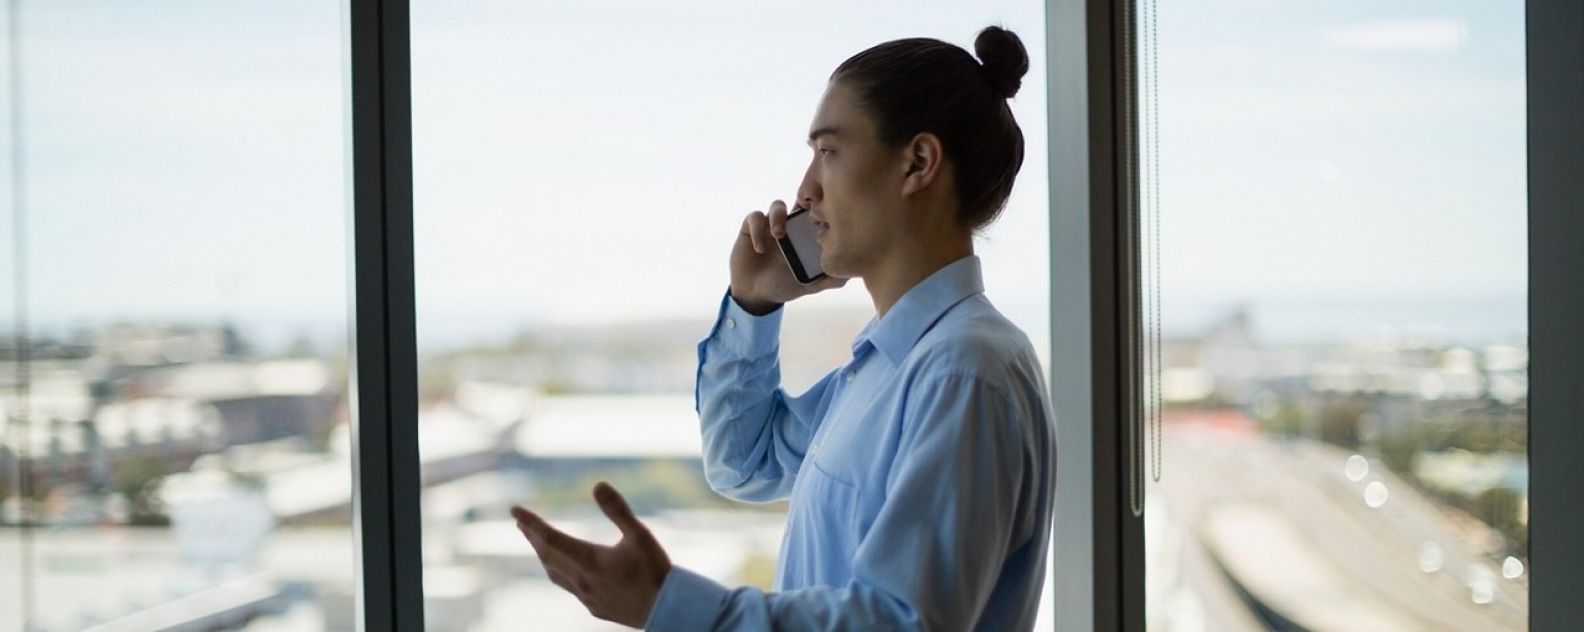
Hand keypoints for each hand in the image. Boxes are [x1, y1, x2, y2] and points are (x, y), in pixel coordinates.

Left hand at [511, 483, 671, 628]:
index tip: (514, 510)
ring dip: (544, 556)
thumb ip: (617, 510)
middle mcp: (582, 581)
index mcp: (589, 560)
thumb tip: (598, 484)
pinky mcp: (596, 608)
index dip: (531, 522)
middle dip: (533, 537)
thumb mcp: (640, 534)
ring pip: (555, 574)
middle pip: (547, 555)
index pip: (550, 537)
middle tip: (521, 523)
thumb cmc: (656, 571)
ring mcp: (587, 597)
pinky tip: (567, 572)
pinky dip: (560, 573)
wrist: (668, 610)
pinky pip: (569, 588)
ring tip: (538, 544)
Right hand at [729, 199, 846, 314]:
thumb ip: (830, 279)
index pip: (818, 212)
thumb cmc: (785, 285)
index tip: (826, 220)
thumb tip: (852, 272)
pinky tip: (760, 249)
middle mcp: (790, 224)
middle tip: (807, 215)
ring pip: (777, 205)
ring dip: (779, 217)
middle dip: (804, 203)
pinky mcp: (751, 227)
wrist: (756, 293)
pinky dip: (758, 230)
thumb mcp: (811, 285)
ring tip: (780, 236)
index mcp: (806, 234)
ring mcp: (770, 224)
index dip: (823, 209)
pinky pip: (755, 218)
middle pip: (799, 200)